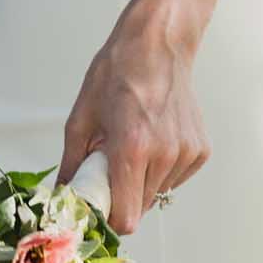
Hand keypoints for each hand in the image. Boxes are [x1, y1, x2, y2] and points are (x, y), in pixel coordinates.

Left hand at [58, 0, 209, 234]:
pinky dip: (160, 169)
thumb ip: (72, 164)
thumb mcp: (82, 116)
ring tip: (135, 146)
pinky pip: (174, 179)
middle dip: (123, 196)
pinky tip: (154, 140)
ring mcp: (185, 154)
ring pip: (158, 194)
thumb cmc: (118, 72)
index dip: (110, 219)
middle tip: (112, 168)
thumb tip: (63, 196)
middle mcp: (164, 155)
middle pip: (141, 209)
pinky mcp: (199, 151)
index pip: (126, 218)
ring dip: (142, 182)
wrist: (159, 44)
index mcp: (131, 148)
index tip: (100, 206)